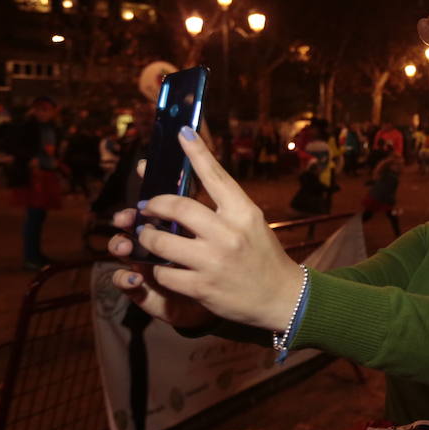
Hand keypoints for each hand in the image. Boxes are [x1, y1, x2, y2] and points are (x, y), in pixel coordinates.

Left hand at [108, 128, 303, 330]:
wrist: (282, 297)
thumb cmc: (262, 256)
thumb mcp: (251, 224)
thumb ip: (223, 208)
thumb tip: (186, 189)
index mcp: (244, 212)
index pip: (216, 175)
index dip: (197, 151)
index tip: (181, 132)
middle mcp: (229, 233)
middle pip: (177, 206)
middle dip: (154, 204)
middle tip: (146, 207)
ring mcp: (213, 261)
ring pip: (160, 241)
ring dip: (147, 237)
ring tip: (147, 237)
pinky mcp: (202, 287)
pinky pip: (163, 272)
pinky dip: (157, 268)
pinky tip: (164, 267)